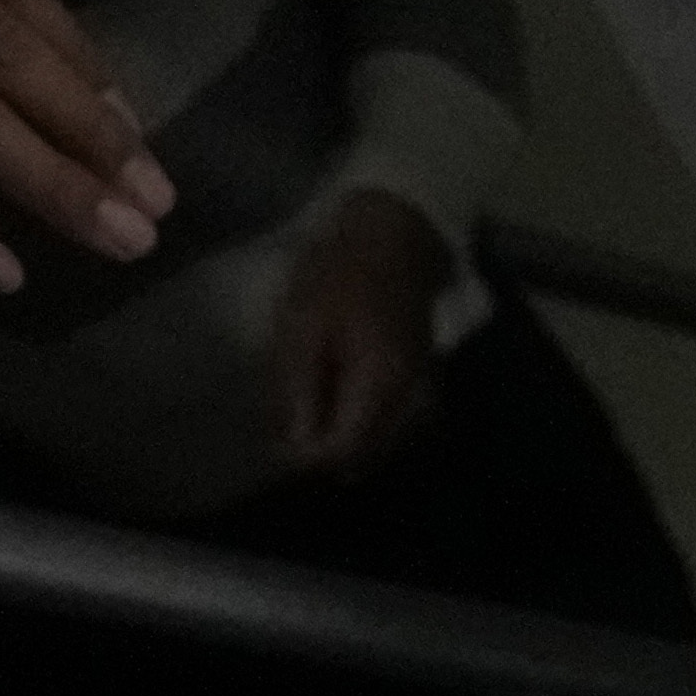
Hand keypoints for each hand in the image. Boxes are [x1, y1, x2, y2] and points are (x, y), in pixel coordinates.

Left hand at [268, 187, 449, 475]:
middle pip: (364, 454)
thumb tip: (293, 448)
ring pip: (379, 443)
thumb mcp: (301, 328)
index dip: (304, 457)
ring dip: (341, 439)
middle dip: (322, 452)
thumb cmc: (339, 275)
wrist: (395, 238)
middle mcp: (411, 402)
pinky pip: (391, 424)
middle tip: (282, 432)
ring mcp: (422, 394)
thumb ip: (297, 391)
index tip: (272, 444)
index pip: (343, 450)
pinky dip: (360, 424)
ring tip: (304, 418)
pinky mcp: (422, 384)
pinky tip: (335, 406)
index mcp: (380, 387)